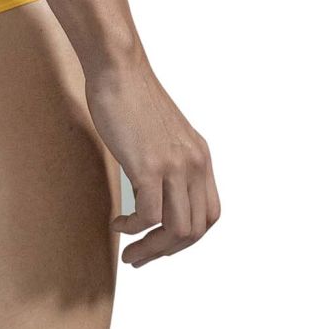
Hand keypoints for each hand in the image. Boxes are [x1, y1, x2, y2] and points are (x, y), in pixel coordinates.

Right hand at [85, 51, 220, 267]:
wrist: (119, 70)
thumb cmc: (131, 97)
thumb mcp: (163, 134)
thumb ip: (169, 160)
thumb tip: (156, 189)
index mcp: (200, 156)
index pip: (210, 215)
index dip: (188, 238)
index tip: (161, 243)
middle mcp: (194, 163)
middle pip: (195, 230)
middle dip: (167, 252)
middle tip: (139, 258)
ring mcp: (174, 166)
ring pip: (177, 230)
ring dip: (151, 249)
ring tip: (129, 252)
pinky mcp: (149, 166)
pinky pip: (149, 216)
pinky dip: (132, 228)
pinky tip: (118, 223)